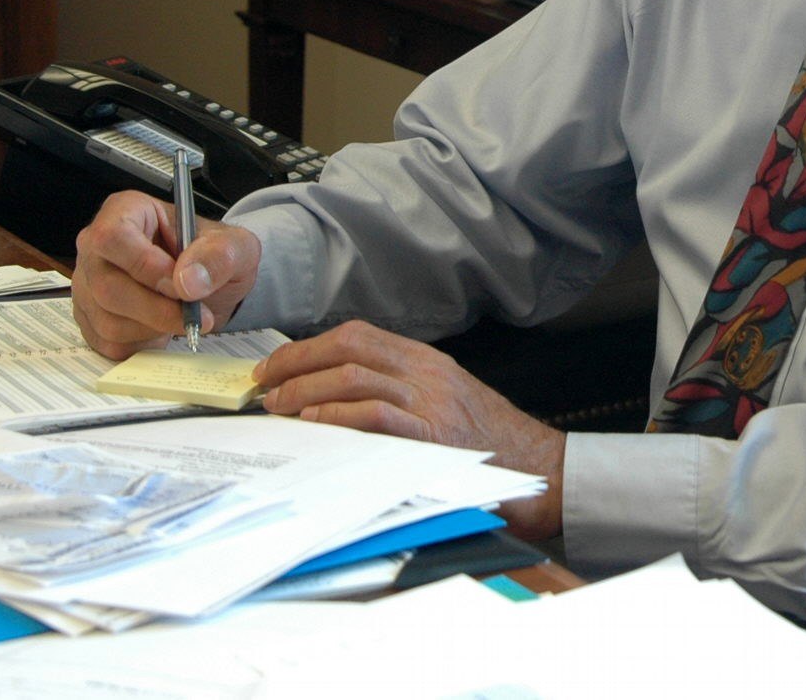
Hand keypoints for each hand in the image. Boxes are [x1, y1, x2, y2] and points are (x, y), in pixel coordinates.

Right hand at [72, 189, 260, 357]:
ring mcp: (88, 285)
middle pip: (107, 286)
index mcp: (126, 212)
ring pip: (108, 320)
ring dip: (154, 328)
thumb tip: (189, 281)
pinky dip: (143, 343)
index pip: (114, 237)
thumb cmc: (212, 256)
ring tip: (180, 315)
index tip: (180, 286)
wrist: (207, 285)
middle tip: (194, 313)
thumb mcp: (235, 246)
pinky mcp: (90, 319)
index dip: (146, 266)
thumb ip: (219, 256)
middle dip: (157, 309)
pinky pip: (109, 343)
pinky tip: (161, 326)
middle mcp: (97, 248)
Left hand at [256, 323, 565, 539]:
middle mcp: (427, 373)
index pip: (357, 335)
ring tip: (279, 408)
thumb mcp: (445, 401)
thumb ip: (399, 391)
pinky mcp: (433, 435)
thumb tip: (333, 399)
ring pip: (354, 376)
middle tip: (266, 386)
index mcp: (427, 361)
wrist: (539, 469)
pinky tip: (315, 424)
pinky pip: (376, 414)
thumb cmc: (489, 444)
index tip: (276, 366)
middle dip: (296, 363)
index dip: (308, 347)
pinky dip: (339, 415)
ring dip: (305, 391)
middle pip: (348, 348)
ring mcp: (431, 401)